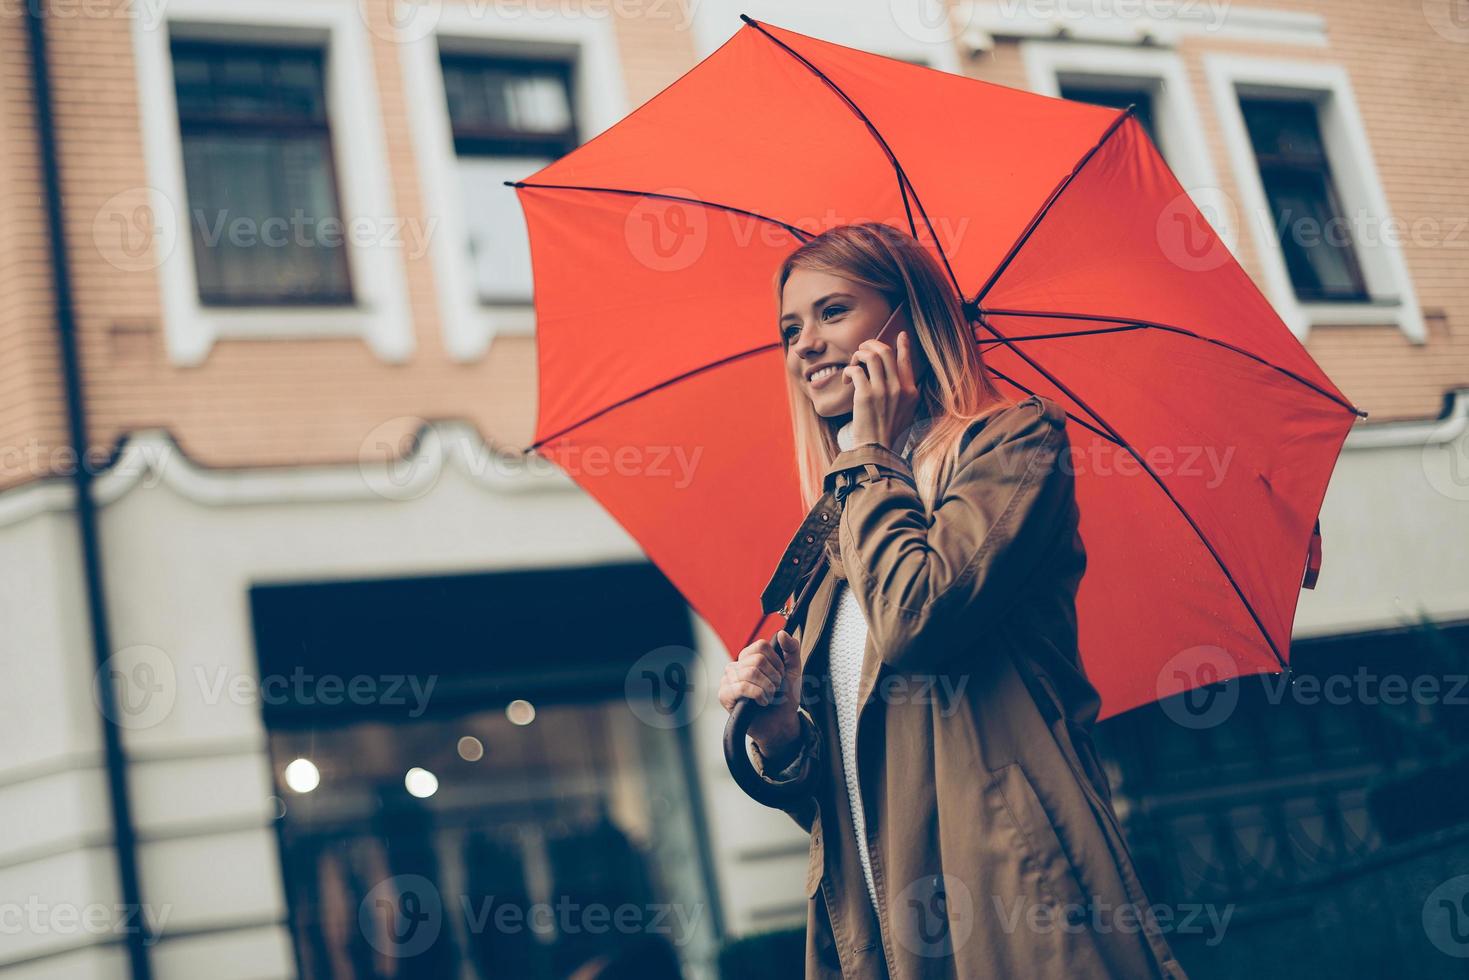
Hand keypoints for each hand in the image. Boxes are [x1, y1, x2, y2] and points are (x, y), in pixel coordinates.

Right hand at [719, 630, 803, 753]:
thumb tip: (782, 632)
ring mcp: (728, 680)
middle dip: (773, 677)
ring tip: (769, 696)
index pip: (761, 646)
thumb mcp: (793, 671)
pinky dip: (758, 695)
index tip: (780, 675)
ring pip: (750, 672)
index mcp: (749, 658)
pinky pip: (742, 687)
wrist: (780, 723)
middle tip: (775, 689)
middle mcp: (736, 666)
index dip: (776, 662)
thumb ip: (792, 650)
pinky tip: (761, 702)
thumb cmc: (784, 698)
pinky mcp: (725, 695)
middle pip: (757, 660)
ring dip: (768, 688)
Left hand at [844, 331, 918, 452]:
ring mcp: (883, 391)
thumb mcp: (905, 412)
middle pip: (886, 351)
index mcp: (910, 391)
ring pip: (870, 356)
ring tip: (853, 364)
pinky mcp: (865, 395)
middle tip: (862, 350)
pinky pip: (855, 370)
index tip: (901, 335)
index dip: (904, 345)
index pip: (907, 361)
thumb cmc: (886, 433)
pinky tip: (847, 379)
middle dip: (870, 345)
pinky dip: (848, 371)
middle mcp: (899, 388)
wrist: (876, 450)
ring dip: (858, 355)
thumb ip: (904, 393)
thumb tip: (896, 376)